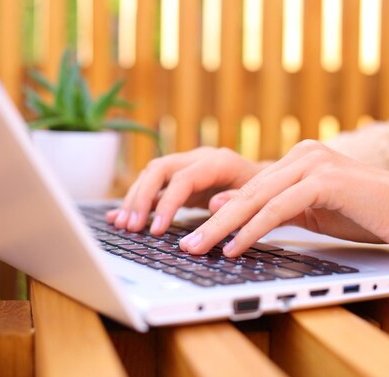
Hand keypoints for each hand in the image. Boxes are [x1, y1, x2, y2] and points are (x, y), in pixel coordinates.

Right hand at [107, 147, 268, 233]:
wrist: (270, 181)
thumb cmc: (269, 191)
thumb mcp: (262, 197)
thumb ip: (238, 199)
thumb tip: (214, 204)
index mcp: (218, 161)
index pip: (183, 177)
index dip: (167, 203)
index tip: (156, 229)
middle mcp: (198, 159)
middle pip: (159, 169)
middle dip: (141, 198)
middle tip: (131, 227)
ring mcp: (186, 167)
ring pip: (151, 175)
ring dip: (134, 200)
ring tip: (123, 226)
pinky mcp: (180, 179)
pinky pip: (153, 186)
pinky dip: (136, 201)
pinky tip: (118, 217)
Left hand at [178, 140, 388, 256]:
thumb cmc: (366, 213)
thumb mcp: (310, 211)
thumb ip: (272, 207)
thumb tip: (225, 208)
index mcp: (298, 159)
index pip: (249, 188)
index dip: (219, 213)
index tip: (196, 235)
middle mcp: (302, 154)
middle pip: (246, 191)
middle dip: (212, 221)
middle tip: (186, 244)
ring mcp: (314, 163)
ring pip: (256, 198)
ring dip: (224, 227)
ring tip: (199, 247)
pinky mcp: (325, 179)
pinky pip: (279, 208)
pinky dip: (253, 229)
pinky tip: (235, 246)